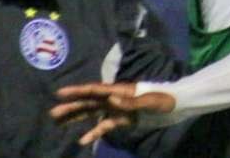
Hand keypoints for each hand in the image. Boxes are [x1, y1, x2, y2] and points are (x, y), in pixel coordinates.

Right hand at [50, 82, 175, 144]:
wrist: (177, 106)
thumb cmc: (165, 99)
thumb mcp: (151, 101)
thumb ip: (131, 101)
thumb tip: (110, 98)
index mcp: (121, 90)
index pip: (96, 90)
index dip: (78, 91)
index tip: (60, 92)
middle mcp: (117, 98)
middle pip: (90, 101)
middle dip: (72, 106)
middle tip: (53, 112)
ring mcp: (119, 108)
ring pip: (94, 113)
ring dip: (78, 117)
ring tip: (60, 122)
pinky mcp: (124, 119)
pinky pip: (105, 126)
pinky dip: (94, 132)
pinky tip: (83, 140)